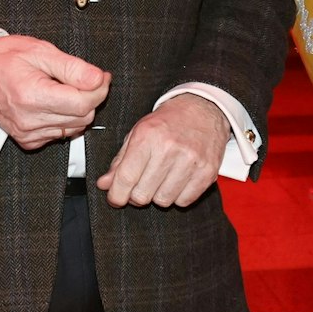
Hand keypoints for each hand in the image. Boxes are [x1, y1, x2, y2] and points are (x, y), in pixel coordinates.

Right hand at [0, 36, 109, 150]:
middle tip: (85, 78)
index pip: (83, 103)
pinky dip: (65, 119)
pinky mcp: (27, 141)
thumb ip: (72, 67)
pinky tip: (54, 103)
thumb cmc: (4, 58)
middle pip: (83, 117)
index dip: (99, 88)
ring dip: (78, 109)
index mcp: (32, 95)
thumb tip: (98, 79)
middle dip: (91, 97)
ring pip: (75, 127)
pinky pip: (60, 134)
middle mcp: (29, 120)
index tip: (101, 76)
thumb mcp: (39, 51)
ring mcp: (27, 133)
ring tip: (65, 88)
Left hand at [95, 94, 227, 208]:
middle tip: (140, 185)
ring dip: (158, 195)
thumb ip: (120, 161)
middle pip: (142, 195)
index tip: (115, 198)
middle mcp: (169, 148)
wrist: (203, 110)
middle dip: (136, 195)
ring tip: (161, 179)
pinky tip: (177, 180)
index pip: (126, 178)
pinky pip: (184, 201)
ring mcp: (190, 161)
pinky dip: (177, 196)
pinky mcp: (207, 172)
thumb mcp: (138, 133)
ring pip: (163, 201)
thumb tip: (105, 184)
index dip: (116, 195)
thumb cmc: (168, 122)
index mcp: (147, 136)